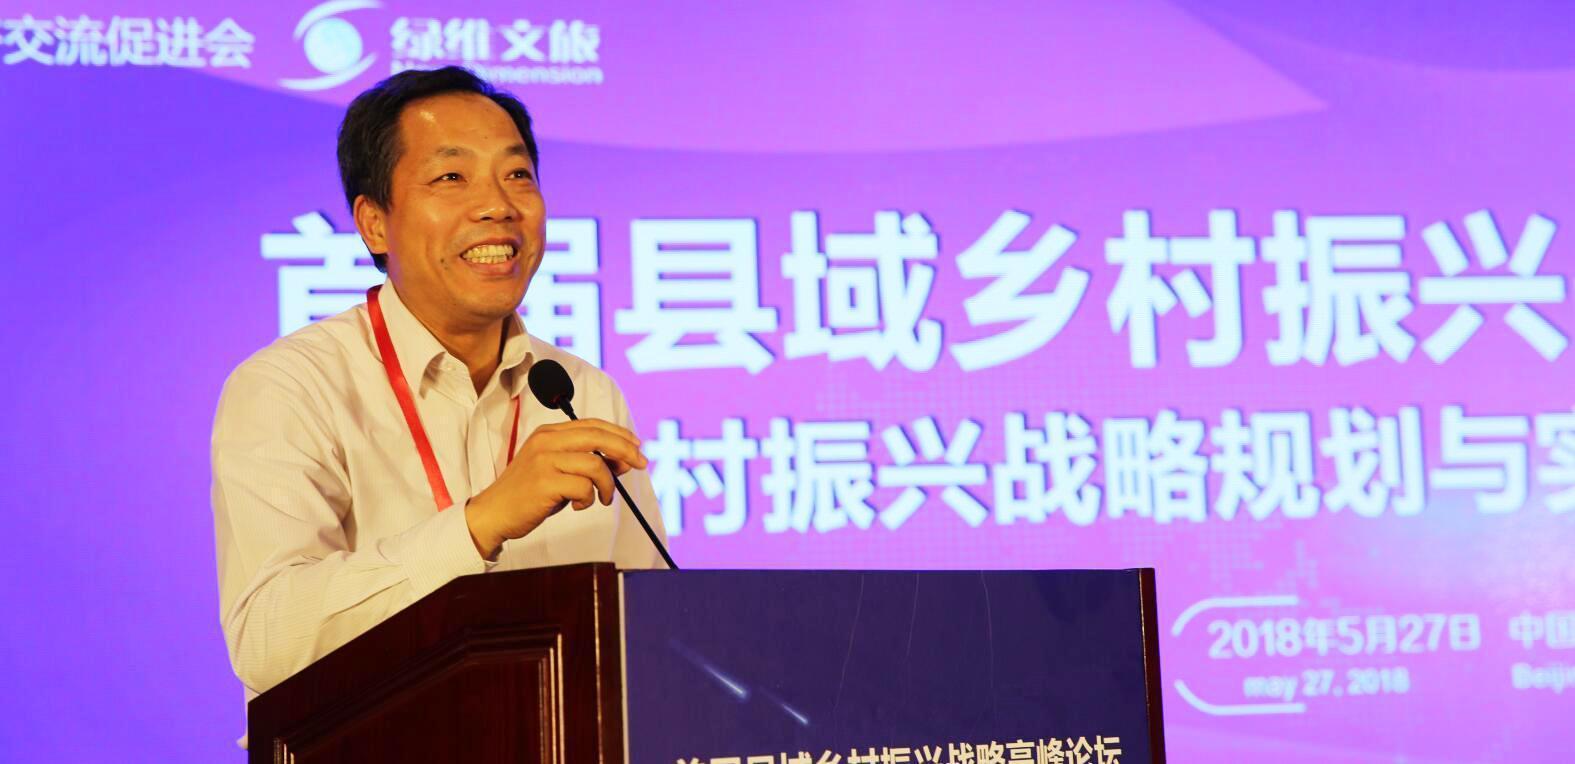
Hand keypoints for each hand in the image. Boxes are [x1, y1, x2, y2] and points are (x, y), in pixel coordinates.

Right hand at [463, 418, 646, 558]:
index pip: (593, 425)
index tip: (637, 447)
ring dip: (607, 484)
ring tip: (602, 498)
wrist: (494, 513)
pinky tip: (578, 505)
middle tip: (640, 464)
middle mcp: (546, 441)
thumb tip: (624, 461)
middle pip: (598, 437)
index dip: (619, 434)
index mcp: (549, 433)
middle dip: (625, 450)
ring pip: (595, 464)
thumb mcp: (558, 470)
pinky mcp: (544, 482)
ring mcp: (544, 460)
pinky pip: (583, 487)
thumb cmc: (529, 493)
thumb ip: (586, 462)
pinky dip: (589, 499)